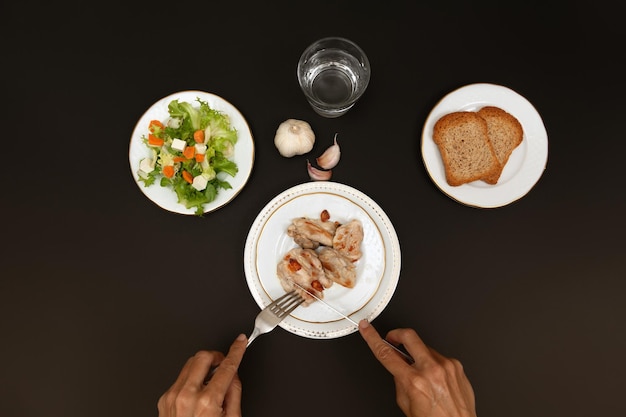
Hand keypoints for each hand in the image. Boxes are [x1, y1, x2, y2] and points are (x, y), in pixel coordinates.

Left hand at [158, 334, 246, 416]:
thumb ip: (234, 393)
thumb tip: (233, 375)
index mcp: (207, 402)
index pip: (226, 366)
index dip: (236, 350)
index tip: (241, 341)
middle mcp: (187, 396)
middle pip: (203, 356)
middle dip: (216, 355)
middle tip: (223, 362)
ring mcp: (172, 397)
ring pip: (189, 363)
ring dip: (203, 366)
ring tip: (211, 380)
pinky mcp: (164, 399)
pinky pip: (180, 378)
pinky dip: (191, 379)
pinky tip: (198, 392)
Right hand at [358, 320, 475, 416]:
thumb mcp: (406, 404)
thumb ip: (399, 380)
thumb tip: (397, 362)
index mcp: (414, 381)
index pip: (386, 353)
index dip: (372, 338)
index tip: (366, 328)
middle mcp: (431, 370)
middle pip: (409, 336)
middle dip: (397, 333)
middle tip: (393, 338)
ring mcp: (446, 365)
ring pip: (425, 347)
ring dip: (418, 354)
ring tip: (421, 371)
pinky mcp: (456, 365)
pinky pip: (439, 356)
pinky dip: (433, 363)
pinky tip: (435, 377)